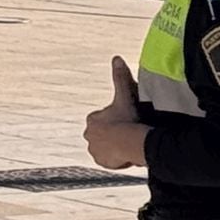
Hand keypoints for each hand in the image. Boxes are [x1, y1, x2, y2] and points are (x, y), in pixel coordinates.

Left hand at [84, 56, 148, 170]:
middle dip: (114, 134)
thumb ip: (120, 77)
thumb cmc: (127, 119)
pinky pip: (108, 160)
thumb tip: (116, 58)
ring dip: (115, 147)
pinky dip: (115, 158)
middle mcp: (89, 135)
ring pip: (106, 147)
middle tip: (128, 134)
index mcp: (92, 119)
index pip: (103, 119)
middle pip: (104, 134)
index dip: (116, 121)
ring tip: (127, 146)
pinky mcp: (100, 161)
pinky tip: (125, 156)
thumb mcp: (124, 95)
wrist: (131, 144)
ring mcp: (94, 149)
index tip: (126, 122)